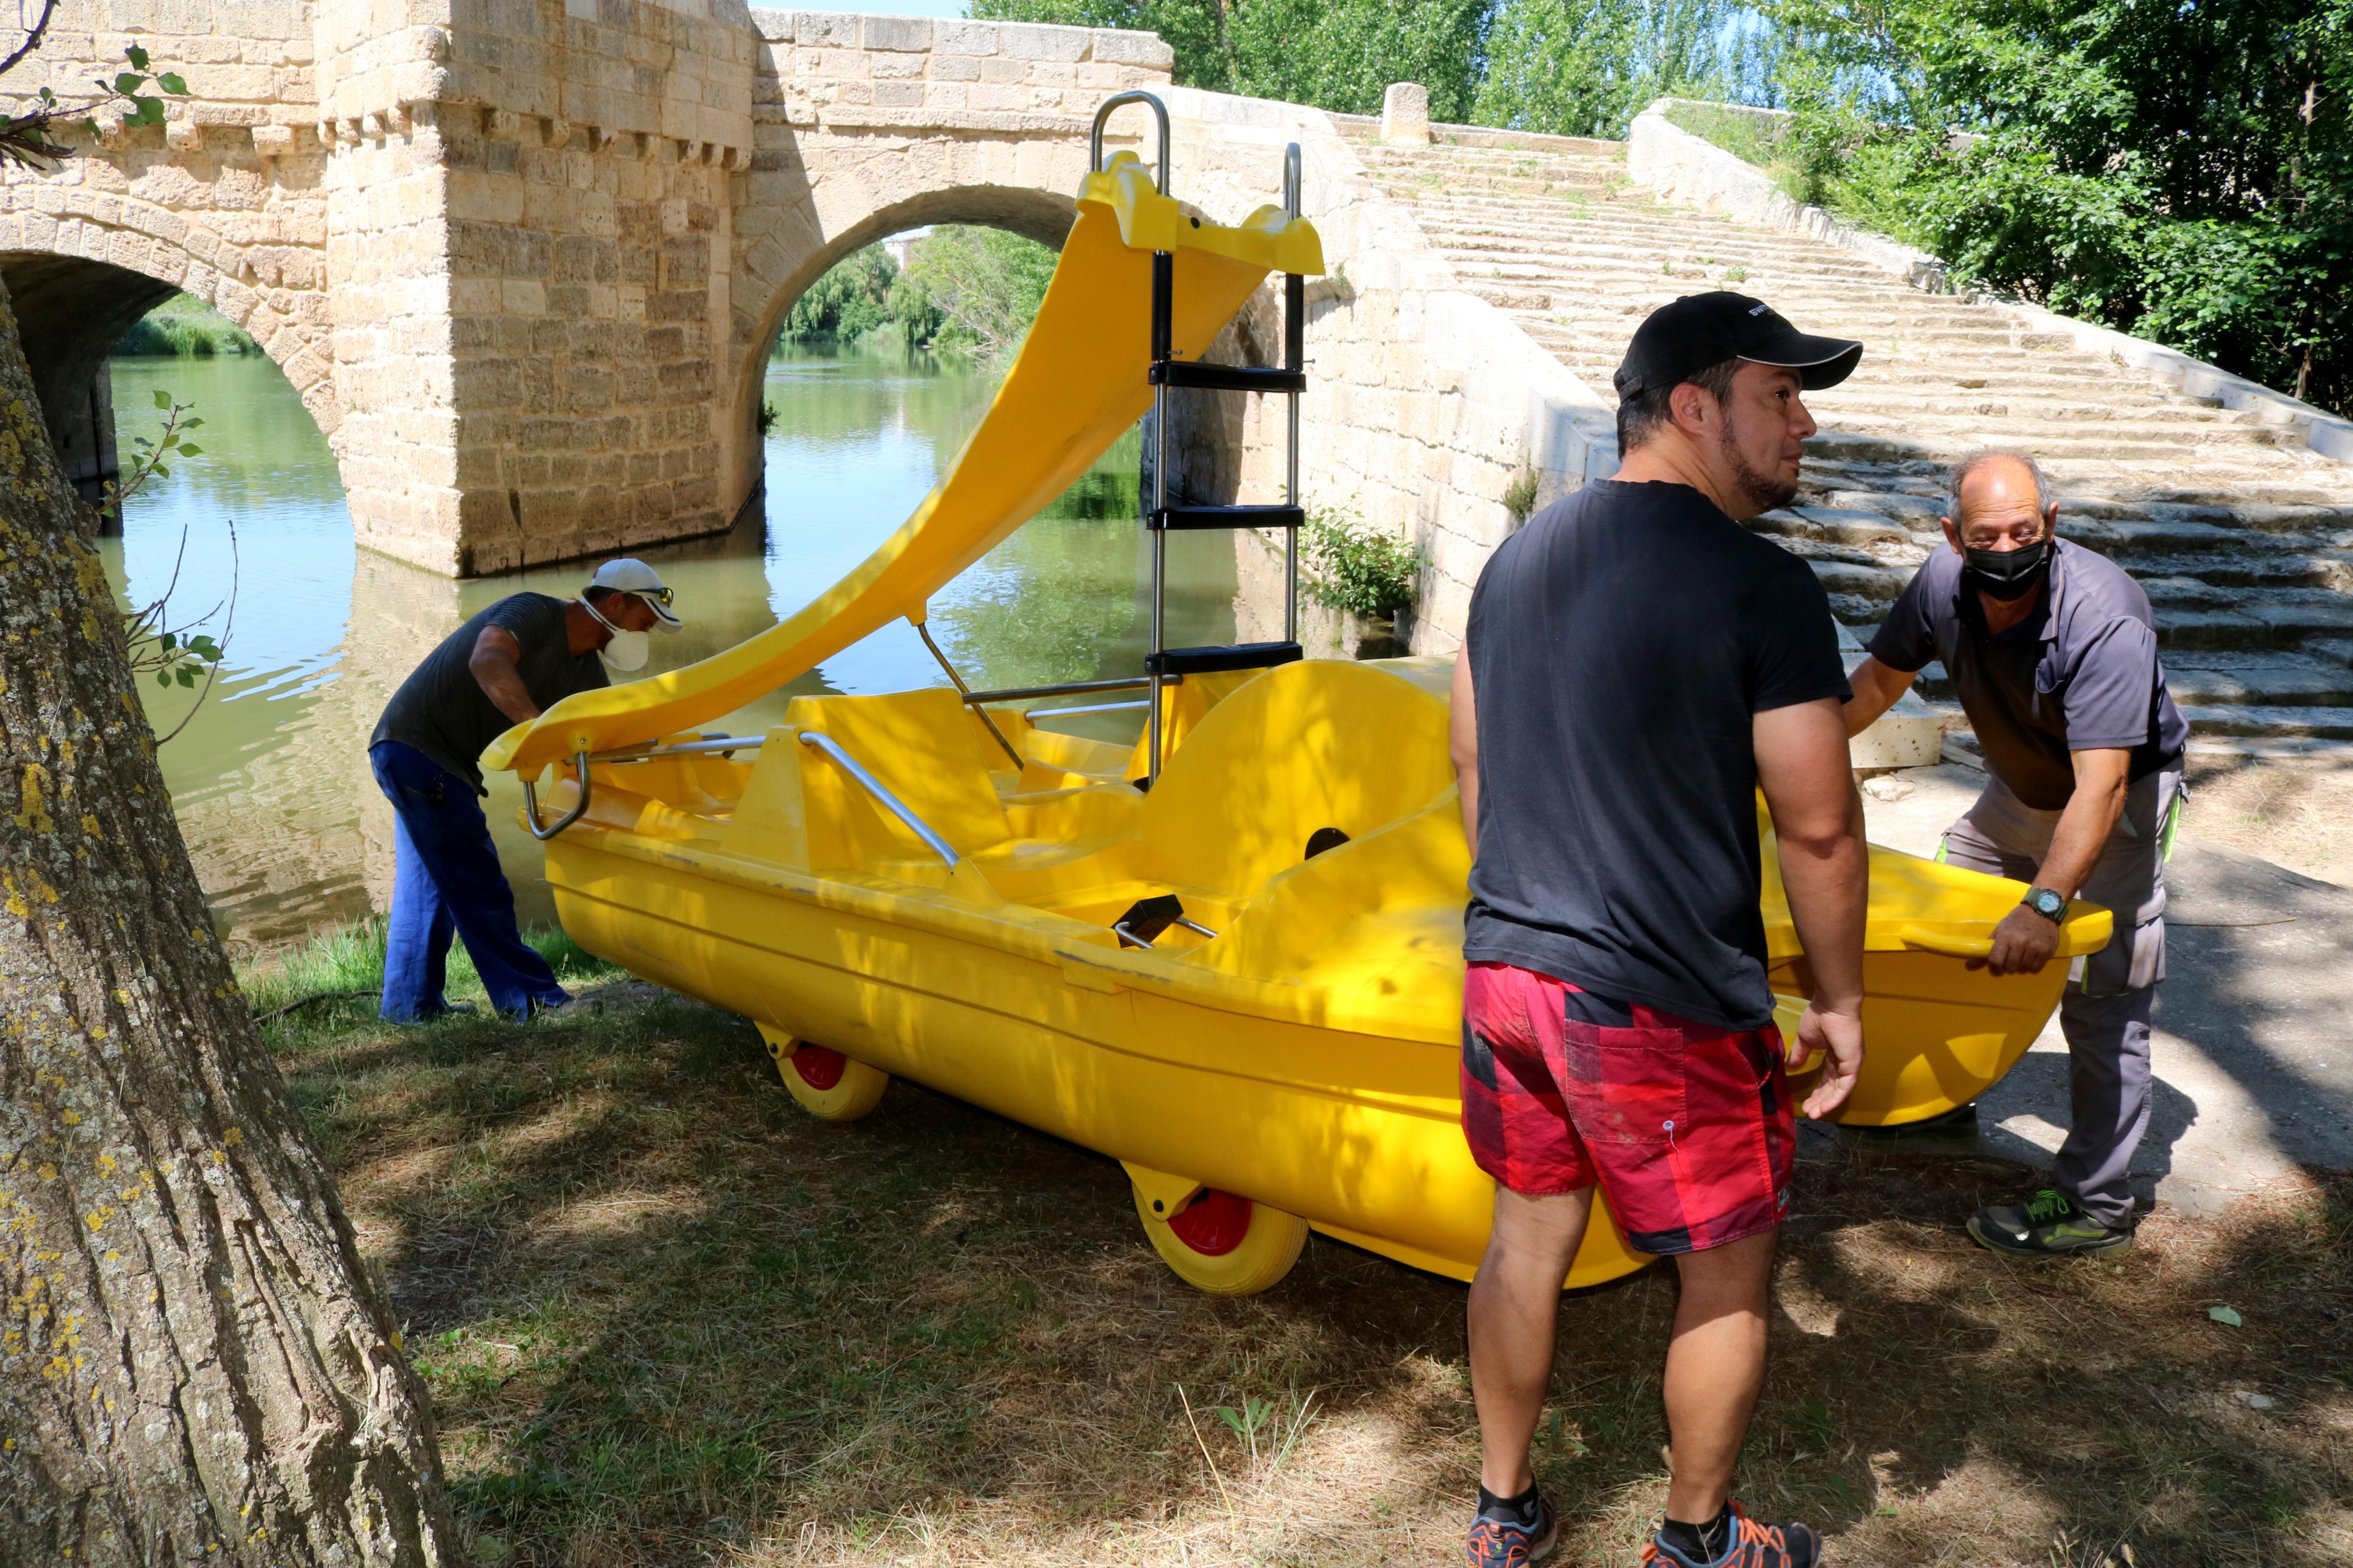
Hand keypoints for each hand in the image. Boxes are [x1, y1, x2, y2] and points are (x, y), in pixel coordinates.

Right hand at [1790, 1002, 1862, 1119]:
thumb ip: (1800, 1054)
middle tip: (1808, 1112)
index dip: (1817, 1091)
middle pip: (1833, 1087)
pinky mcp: (1852, 1065)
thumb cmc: (1819, 1018)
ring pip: (1839, 1090)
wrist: (1832, 1006)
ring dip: (1826, 1103)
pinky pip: (1845, 1087)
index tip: (1805, 1102)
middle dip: (1820, 1100)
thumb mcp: (1805, 1039)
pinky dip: (1835, 1098)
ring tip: (1814, 1114)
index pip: (1827, 1079)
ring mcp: (1850, 1064)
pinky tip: (1824, 1108)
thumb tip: (1790, 1066)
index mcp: (1835, 1056)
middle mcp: (1845, 1062)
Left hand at [1974, 905, 2060, 976]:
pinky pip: (2036, 968)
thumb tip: (1969, 965)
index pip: (1996, 961)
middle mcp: (2020, 942)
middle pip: (2010, 967)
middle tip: (2009, 961)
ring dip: (2020, 967)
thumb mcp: (2000, 930)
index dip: (1994, 968)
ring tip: (2020, 958)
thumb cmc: (2017, 921)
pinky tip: (2030, 958)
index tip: (1996, 968)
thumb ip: (1987, 948)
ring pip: (2023, 969)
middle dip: (2008, 967)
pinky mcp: (2047, 951)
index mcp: (2005, 936)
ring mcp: (2035, 947)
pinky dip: (2032, 967)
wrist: (2041, 910)